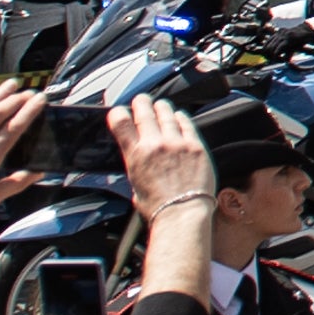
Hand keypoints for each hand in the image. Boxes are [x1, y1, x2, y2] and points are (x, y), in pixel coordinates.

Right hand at [110, 93, 206, 214]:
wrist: (182, 213)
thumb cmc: (158, 207)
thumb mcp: (136, 185)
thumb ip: (138, 167)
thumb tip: (141, 161)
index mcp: (136, 155)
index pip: (121, 123)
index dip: (118, 113)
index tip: (119, 111)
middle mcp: (155, 144)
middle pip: (145, 112)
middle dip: (141, 103)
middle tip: (141, 100)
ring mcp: (176, 143)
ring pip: (167, 114)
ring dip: (162, 107)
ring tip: (160, 105)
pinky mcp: (195, 145)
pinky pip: (187, 123)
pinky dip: (180, 117)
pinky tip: (179, 115)